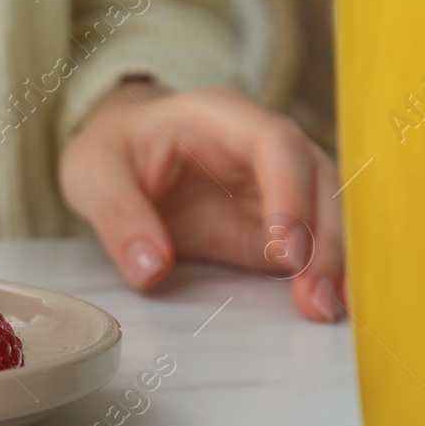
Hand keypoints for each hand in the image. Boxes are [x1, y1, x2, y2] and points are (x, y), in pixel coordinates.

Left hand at [59, 81, 343, 322]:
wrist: (119, 153)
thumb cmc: (111, 150)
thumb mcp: (93, 173)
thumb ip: (119, 216)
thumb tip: (150, 270)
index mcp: (217, 115)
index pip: (273, 143)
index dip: (288, 192)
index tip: (285, 248)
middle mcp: (259, 146)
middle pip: (315, 180)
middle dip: (323, 238)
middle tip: (315, 295)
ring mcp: (273, 184)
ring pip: (325, 213)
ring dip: (332, 261)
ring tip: (325, 309)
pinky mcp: (272, 222)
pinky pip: (309, 244)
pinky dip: (322, 273)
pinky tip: (329, 307)